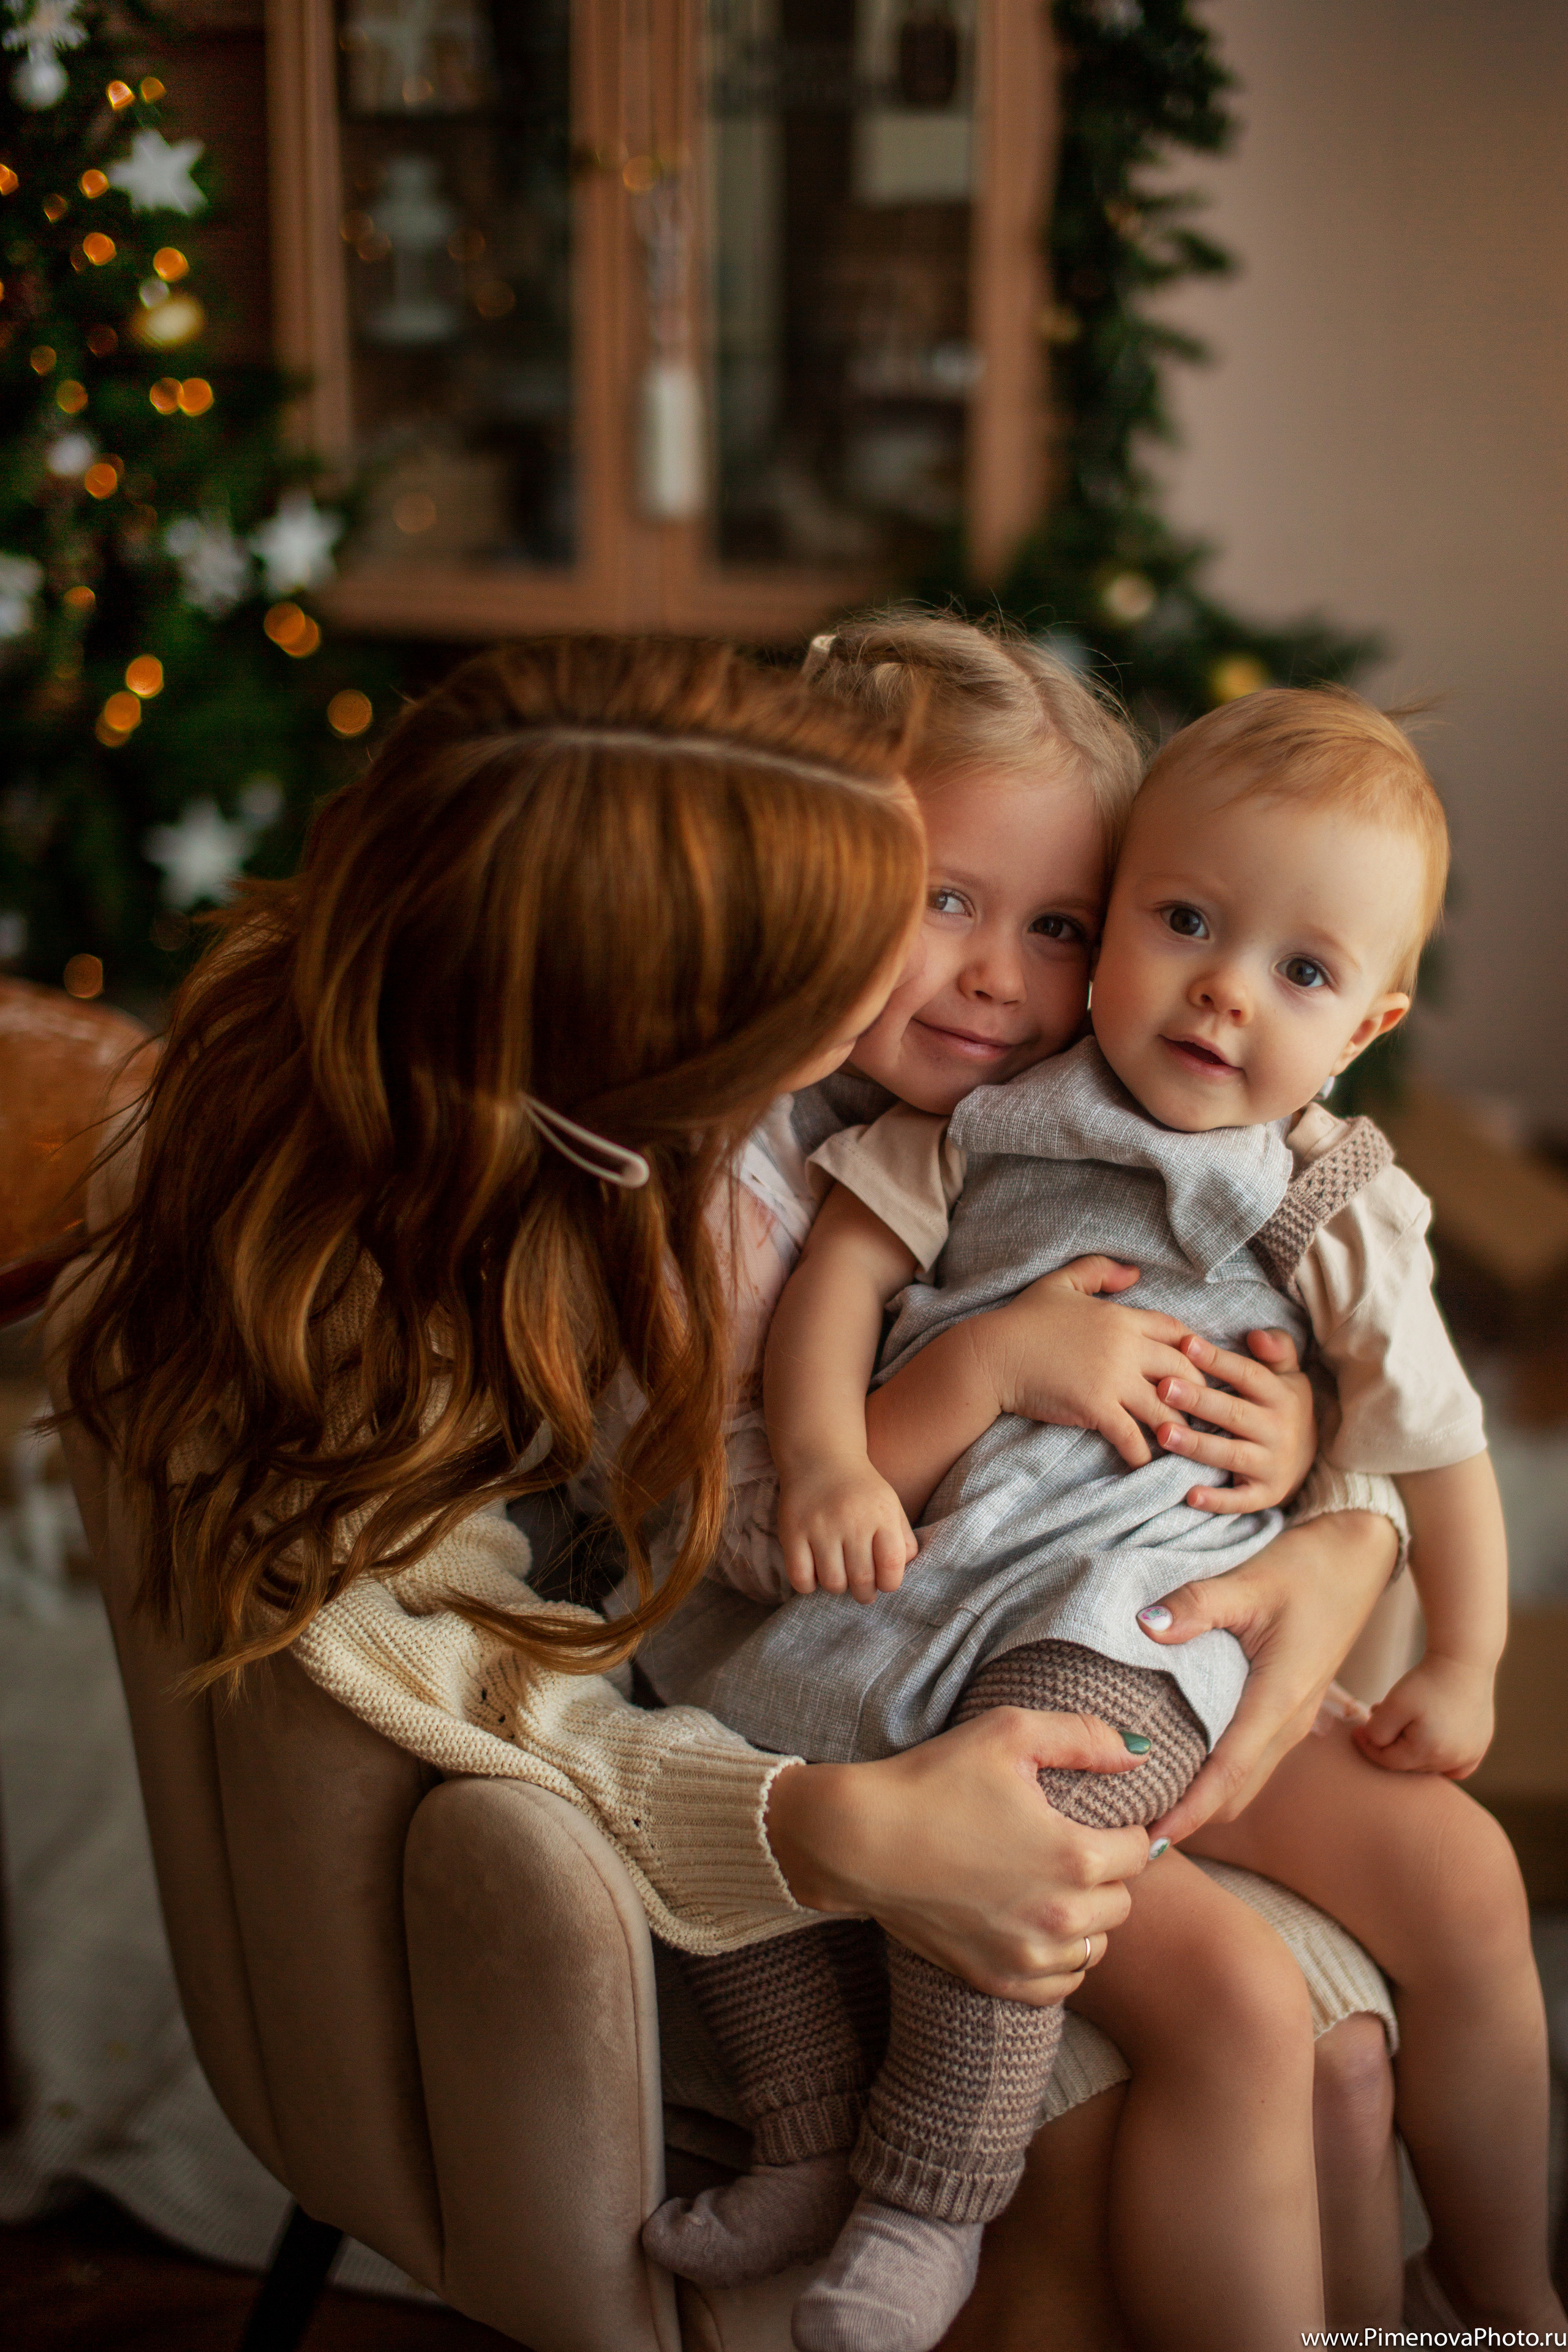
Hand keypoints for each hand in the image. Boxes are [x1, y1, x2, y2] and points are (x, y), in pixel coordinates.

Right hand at [765, 1709, 1151, 2002]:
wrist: (859, 1839)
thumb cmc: (932, 1779)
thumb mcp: (1009, 1733)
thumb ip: (1086, 1737)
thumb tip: (1143, 1752)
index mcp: (1074, 1855)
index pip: (1139, 1850)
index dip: (1121, 1826)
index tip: (1095, 1815)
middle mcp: (1060, 1915)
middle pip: (1122, 1902)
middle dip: (1106, 1873)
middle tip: (1069, 1845)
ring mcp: (1027, 1956)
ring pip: (1096, 1947)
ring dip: (1086, 1918)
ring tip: (1052, 1884)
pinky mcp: (995, 1980)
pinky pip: (1060, 1985)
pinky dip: (1059, 1960)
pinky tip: (1035, 1925)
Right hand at [777, 1453, 918, 1601]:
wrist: (821, 1457)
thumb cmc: (861, 1491)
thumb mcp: (891, 1506)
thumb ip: (903, 1540)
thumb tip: (901, 1572)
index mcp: (881, 1514)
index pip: (891, 1564)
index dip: (890, 1583)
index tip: (884, 1582)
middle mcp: (851, 1519)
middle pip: (862, 1580)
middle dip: (865, 1594)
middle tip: (862, 1589)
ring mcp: (820, 1526)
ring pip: (832, 1583)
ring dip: (838, 1588)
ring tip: (839, 1576)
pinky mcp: (792, 1531)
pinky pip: (801, 1577)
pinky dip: (809, 1585)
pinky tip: (815, 1573)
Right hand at [982, 1256, 1200, 1468]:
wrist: (993, 1354)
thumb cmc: (1023, 1319)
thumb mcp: (1061, 1283)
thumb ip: (1099, 1271)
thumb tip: (1135, 1273)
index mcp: (1121, 1318)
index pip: (1176, 1332)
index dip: (1193, 1350)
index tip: (1200, 1367)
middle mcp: (1126, 1348)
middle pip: (1183, 1371)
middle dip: (1198, 1391)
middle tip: (1203, 1409)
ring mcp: (1113, 1379)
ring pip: (1166, 1408)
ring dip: (1179, 1428)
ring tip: (1185, 1443)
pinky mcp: (1097, 1408)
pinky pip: (1133, 1436)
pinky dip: (1143, 1453)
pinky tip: (1145, 1462)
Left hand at [1134, 1507, 1398, 1842]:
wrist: (1360, 1557)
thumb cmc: (1308, 1567)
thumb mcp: (1250, 1579)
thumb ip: (1197, 1604)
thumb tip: (1145, 1626)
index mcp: (1278, 1699)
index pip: (1228, 1773)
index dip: (1189, 1812)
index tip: (1151, 1840)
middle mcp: (1289, 1722)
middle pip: (1235, 1793)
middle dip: (1189, 1818)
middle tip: (1131, 1827)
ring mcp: (1293, 1719)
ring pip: (1246, 1781)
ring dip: (1204, 1799)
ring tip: (1147, 1802)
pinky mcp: (1290, 1707)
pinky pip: (1251, 1759)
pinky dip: (1218, 1775)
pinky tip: (1181, 1762)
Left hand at [1157, 1328, 1317, 1512]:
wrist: (1308, 1459)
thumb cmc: (1282, 1406)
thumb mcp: (1288, 1375)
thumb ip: (1276, 1349)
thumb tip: (1256, 1335)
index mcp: (1281, 1396)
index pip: (1247, 1374)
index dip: (1217, 1360)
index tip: (1185, 1344)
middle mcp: (1279, 1430)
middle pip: (1233, 1413)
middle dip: (1197, 1400)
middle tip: (1163, 1387)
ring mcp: (1272, 1464)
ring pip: (1231, 1454)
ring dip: (1196, 1445)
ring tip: (1162, 1433)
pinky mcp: (1265, 1494)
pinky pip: (1240, 1500)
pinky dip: (1217, 1500)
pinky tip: (1190, 1495)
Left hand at [1355, 1654, 1495, 1777]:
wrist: (1463, 1662)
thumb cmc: (1426, 1682)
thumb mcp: (1393, 1704)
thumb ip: (1378, 1731)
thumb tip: (1375, 1744)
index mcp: (1429, 1752)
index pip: (1389, 1761)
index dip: (1369, 1746)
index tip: (1356, 1729)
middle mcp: (1453, 1761)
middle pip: (1409, 1763)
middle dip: (1390, 1743)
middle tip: (1380, 1716)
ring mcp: (1470, 1756)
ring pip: (1429, 1763)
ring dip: (1411, 1747)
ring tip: (1404, 1719)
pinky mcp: (1479, 1747)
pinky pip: (1456, 1767)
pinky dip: (1440, 1760)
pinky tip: (1431, 1741)